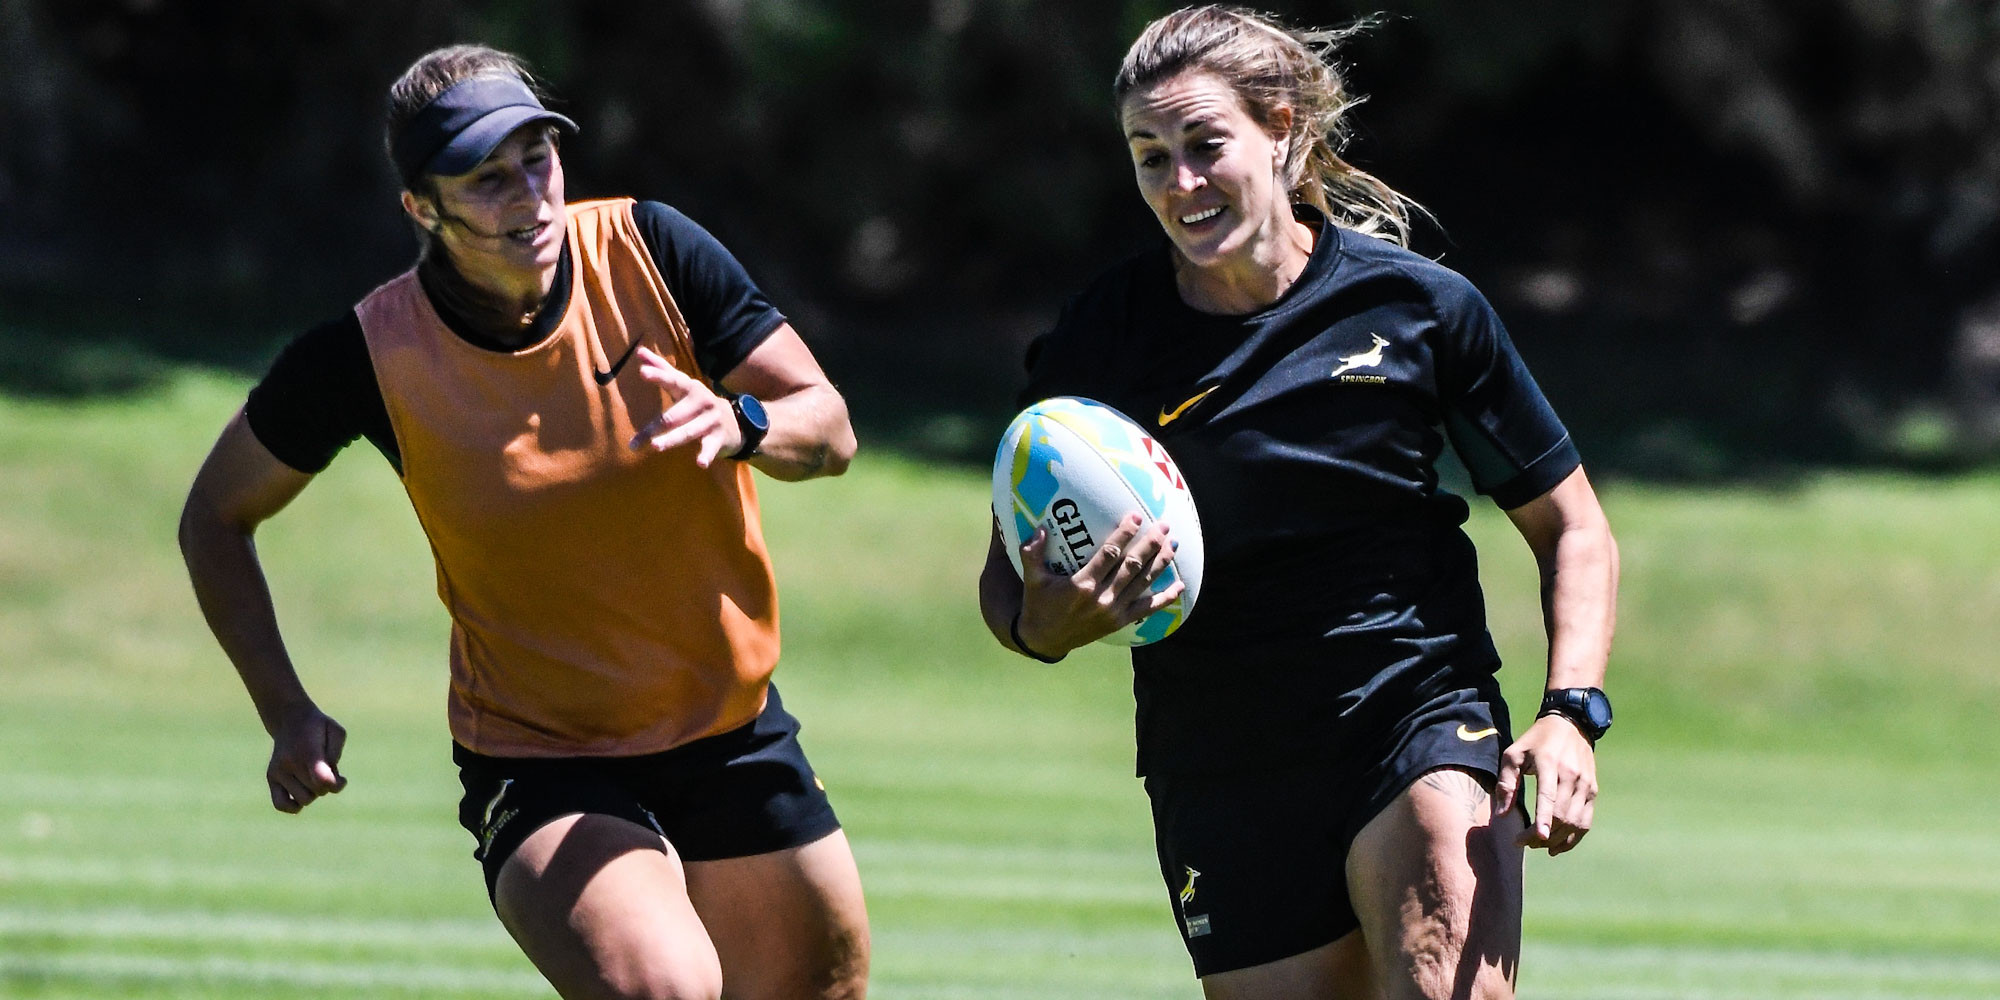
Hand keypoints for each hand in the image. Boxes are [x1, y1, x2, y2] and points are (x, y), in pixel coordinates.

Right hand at [266, 702, 347, 813]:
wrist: (291, 719)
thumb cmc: (319, 728)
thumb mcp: (336, 732)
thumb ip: (335, 755)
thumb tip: (329, 779)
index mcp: (308, 750)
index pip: (321, 779)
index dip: (336, 784)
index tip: (341, 779)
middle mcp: (290, 762)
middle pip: (317, 791)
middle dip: (327, 785)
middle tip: (327, 771)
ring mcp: (278, 771)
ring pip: (304, 800)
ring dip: (314, 793)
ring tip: (313, 777)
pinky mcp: (271, 777)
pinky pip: (281, 804)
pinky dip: (294, 806)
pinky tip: (302, 795)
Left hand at [629, 346, 741, 466]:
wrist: (737, 421)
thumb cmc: (698, 403)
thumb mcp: (683, 384)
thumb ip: (662, 369)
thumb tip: (639, 351)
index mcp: (690, 388)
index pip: (673, 380)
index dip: (658, 376)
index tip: (642, 371)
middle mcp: (702, 402)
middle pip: (675, 415)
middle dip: (658, 425)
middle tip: (640, 433)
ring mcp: (711, 421)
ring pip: (689, 431)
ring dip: (672, 439)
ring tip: (656, 446)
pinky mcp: (719, 438)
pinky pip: (711, 447)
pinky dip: (706, 455)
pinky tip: (700, 463)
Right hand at [1015, 514, 1183, 656]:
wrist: (1045, 640)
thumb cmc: (1038, 604)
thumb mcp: (1032, 579)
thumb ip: (1032, 553)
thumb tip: (1040, 527)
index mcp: (1082, 585)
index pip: (1109, 554)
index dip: (1124, 534)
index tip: (1136, 516)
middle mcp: (1102, 598)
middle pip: (1132, 566)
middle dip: (1150, 545)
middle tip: (1164, 526)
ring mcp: (1113, 612)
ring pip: (1143, 583)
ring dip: (1160, 563)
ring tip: (1174, 544)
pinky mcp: (1120, 622)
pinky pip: (1147, 609)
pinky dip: (1165, 598)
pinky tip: (1180, 585)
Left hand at [1494, 713, 1596, 854]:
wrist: (1571, 724)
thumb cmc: (1536, 741)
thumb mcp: (1514, 753)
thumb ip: (1507, 783)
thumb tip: (1501, 814)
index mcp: (1550, 764)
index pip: (1548, 796)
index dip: (1544, 818)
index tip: (1538, 837)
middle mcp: (1572, 775)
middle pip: (1561, 814)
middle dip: (1541, 835)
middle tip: (1522, 842)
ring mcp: (1586, 785)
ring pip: (1575, 822)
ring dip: (1557, 839)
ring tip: (1537, 845)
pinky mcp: (1593, 791)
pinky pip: (1586, 822)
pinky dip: (1573, 838)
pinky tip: (1557, 847)